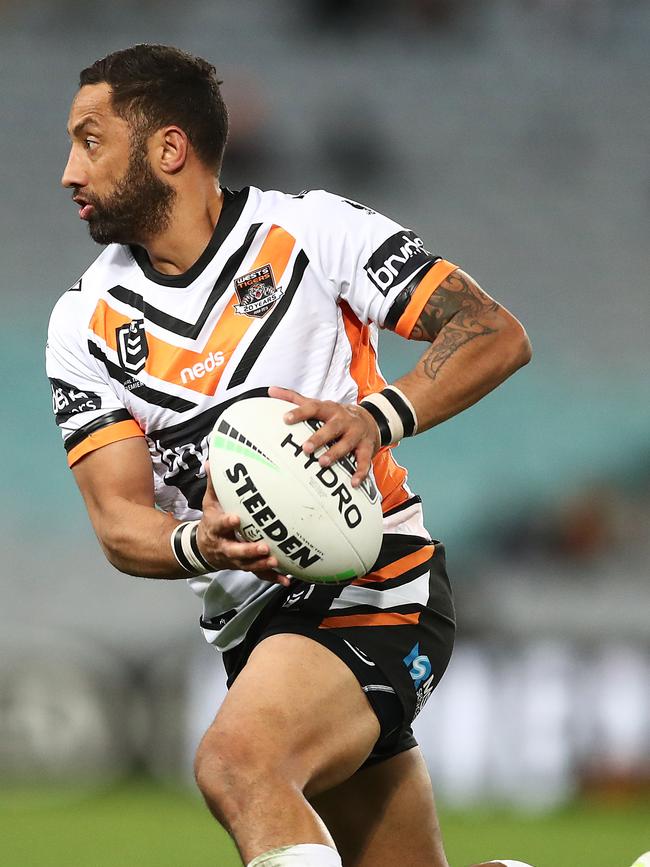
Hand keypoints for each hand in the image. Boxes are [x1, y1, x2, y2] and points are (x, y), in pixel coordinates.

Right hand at [197, 464, 289, 585]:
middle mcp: (224, 546)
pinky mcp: (244, 566)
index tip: (236, 518)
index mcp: (215, 528)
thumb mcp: (209, 503)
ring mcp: (234, 559)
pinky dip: (271, 578)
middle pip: (235, 551)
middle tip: (264, 546)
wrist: (203, 550)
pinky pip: (258, 574)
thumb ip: (213, 484)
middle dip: (249, 550)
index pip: (220, 525)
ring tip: (275, 561)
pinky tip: (285, 580)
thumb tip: (211, 461)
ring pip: (248, 564)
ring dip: (261, 564)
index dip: (227, 522)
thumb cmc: (211, 521)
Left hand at [268, 385, 380, 486]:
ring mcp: (357, 433)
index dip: (300, 412)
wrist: (371, 420)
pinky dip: (360, 471)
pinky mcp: (367, 447)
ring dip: (335, 453)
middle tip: (305, 448)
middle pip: (332, 427)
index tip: (286, 419)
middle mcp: (344, 420)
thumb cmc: (337, 415)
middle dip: (319, 437)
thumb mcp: (319, 405)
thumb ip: (295, 399)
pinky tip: (353, 482)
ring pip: (347, 443)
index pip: (314, 408)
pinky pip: (365, 460)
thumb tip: (271, 390)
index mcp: (330, 409)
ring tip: (322, 463)